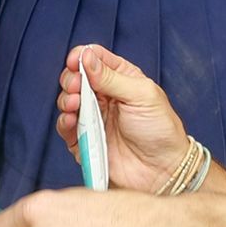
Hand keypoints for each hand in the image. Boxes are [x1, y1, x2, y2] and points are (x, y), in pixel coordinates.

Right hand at [55, 45, 188, 192]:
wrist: (161, 170)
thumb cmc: (160, 130)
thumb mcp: (141, 95)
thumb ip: (111, 77)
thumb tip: (86, 56)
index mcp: (121, 78)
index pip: (95, 59)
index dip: (82, 56)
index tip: (75, 61)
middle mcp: (104, 96)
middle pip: (76, 77)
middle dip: (71, 78)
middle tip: (77, 85)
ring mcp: (93, 118)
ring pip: (67, 100)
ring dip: (66, 98)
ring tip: (75, 102)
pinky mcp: (85, 140)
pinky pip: (66, 127)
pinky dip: (64, 121)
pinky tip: (71, 118)